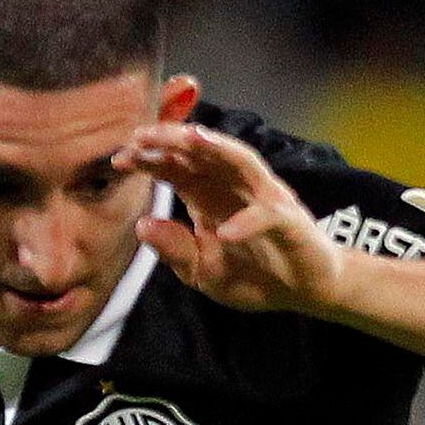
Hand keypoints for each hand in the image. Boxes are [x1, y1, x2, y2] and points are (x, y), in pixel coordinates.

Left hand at [126, 120, 347, 317]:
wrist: (304, 289)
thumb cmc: (253, 274)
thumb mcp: (201, 270)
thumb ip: (174, 250)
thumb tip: (141, 226)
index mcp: (208, 196)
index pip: (176, 167)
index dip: (150, 159)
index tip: (119, 158)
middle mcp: (235, 187)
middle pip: (204, 153)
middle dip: (174, 139)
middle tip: (142, 135)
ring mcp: (264, 199)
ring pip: (240, 162)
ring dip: (216, 150)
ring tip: (189, 139)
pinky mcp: (288, 222)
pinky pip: (267, 216)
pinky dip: (248, 221)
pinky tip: (226, 232)